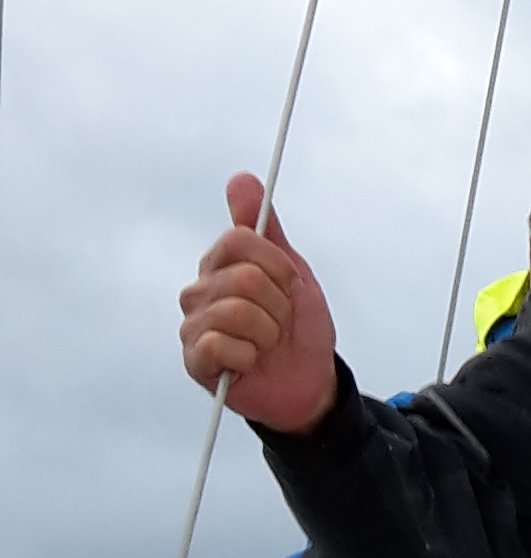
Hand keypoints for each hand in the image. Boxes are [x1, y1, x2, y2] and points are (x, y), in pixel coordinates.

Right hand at [178, 174, 339, 434]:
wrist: (310, 380)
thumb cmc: (298, 327)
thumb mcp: (291, 271)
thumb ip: (264, 226)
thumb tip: (241, 178)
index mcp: (220, 266)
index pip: (241, 240)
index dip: (279, 265)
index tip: (290, 286)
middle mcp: (199, 292)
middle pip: (246, 277)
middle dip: (280, 304)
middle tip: (280, 322)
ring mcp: (194, 326)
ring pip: (238, 312)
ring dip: (269, 332)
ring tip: (268, 344)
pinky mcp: (195, 361)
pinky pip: (220, 344)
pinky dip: (249, 356)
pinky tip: (251, 362)